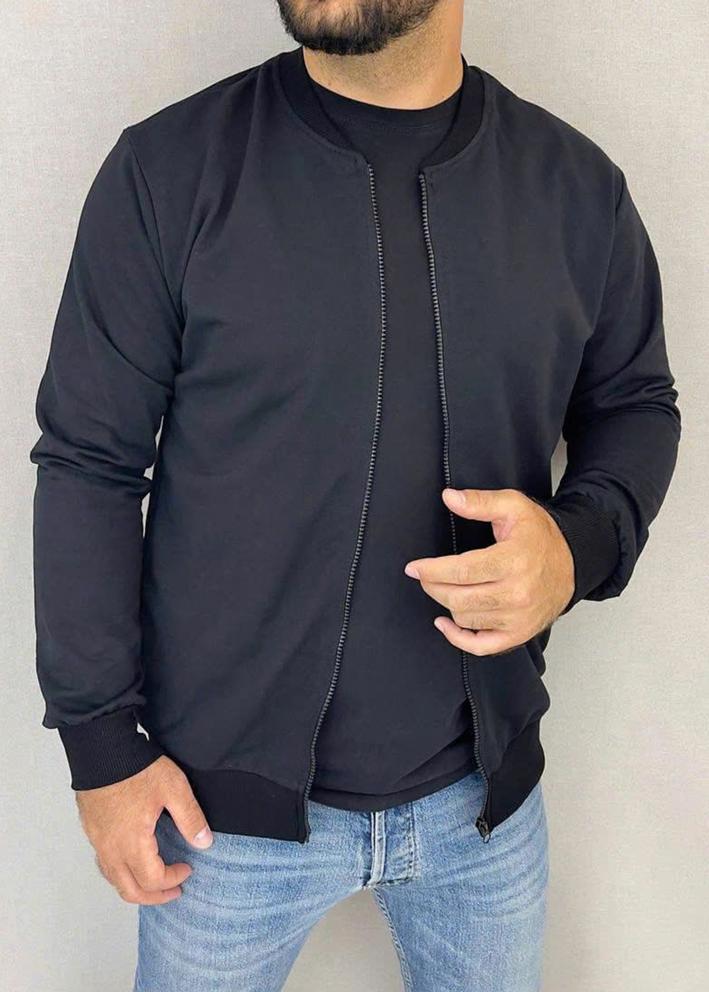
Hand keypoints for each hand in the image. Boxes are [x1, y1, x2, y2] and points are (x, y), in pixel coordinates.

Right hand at [76, 755, 212, 904]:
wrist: (102, 750)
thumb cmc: (136, 768)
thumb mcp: (174, 789)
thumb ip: (191, 818)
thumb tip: (204, 843)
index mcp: (133, 843)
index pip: (153, 880)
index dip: (173, 880)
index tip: (188, 868)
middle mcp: (111, 849)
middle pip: (130, 891)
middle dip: (155, 897)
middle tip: (174, 892)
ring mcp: (98, 841)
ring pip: (114, 880)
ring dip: (136, 887)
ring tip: (154, 882)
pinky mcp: (91, 830)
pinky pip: (104, 864)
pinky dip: (121, 873)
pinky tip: (132, 861)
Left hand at [404, 488, 574, 656]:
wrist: (573, 563)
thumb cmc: (541, 536)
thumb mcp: (513, 507)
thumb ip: (479, 502)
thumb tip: (450, 497)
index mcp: (514, 561)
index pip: (462, 571)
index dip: (432, 570)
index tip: (415, 568)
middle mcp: (518, 593)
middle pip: (458, 598)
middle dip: (433, 586)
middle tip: (425, 576)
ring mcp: (519, 618)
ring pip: (466, 618)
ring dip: (448, 603)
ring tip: (445, 588)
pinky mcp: (520, 634)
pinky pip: (482, 646)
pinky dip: (459, 639)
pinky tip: (446, 623)